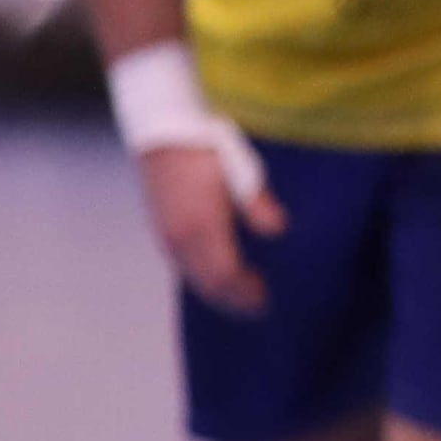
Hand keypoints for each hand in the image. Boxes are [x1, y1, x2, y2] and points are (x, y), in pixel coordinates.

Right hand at [134, 139, 280, 313]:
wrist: (164, 133)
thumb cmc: (208, 148)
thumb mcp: (242, 169)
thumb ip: (258, 204)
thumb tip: (278, 231)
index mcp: (203, 225)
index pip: (224, 275)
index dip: (245, 293)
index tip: (266, 300)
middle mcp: (180, 238)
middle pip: (208, 285)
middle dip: (234, 301)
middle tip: (260, 308)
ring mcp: (168, 236)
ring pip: (194, 280)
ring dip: (219, 294)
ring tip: (244, 297)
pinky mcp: (162, 231)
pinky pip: (185, 268)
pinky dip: (205, 280)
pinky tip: (221, 276)